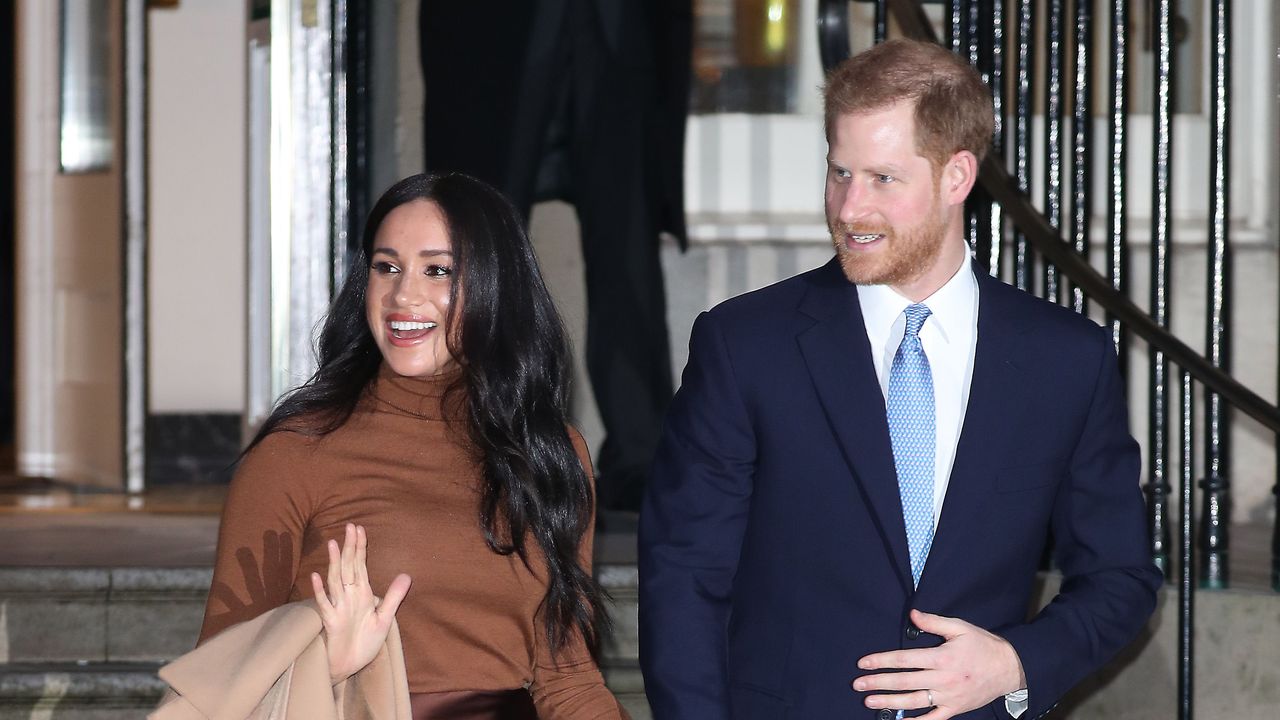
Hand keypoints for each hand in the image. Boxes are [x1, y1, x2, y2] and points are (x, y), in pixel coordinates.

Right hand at [310, 523, 411, 684]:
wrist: (349, 666)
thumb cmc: (363, 643)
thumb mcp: (384, 619)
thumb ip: (393, 597)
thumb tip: (407, 575)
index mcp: (362, 594)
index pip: (360, 565)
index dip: (360, 547)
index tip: (359, 528)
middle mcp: (349, 597)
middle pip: (348, 567)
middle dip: (349, 548)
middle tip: (349, 526)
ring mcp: (338, 608)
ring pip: (335, 581)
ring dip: (333, 563)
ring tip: (332, 543)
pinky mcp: (331, 622)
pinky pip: (324, 605)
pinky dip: (319, 592)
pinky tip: (316, 577)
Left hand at [851, 609, 1025, 718]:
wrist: (1010, 668)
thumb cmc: (983, 645)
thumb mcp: (960, 627)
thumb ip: (934, 622)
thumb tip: (912, 615)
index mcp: (942, 657)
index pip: (904, 660)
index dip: (882, 661)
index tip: (864, 663)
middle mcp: (943, 679)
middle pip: (904, 681)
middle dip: (878, 683)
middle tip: (858, 684)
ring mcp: (948, 696)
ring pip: (914, 701)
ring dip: (890, 703)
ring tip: (870, 702)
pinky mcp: (955, 708)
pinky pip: (933, 719)